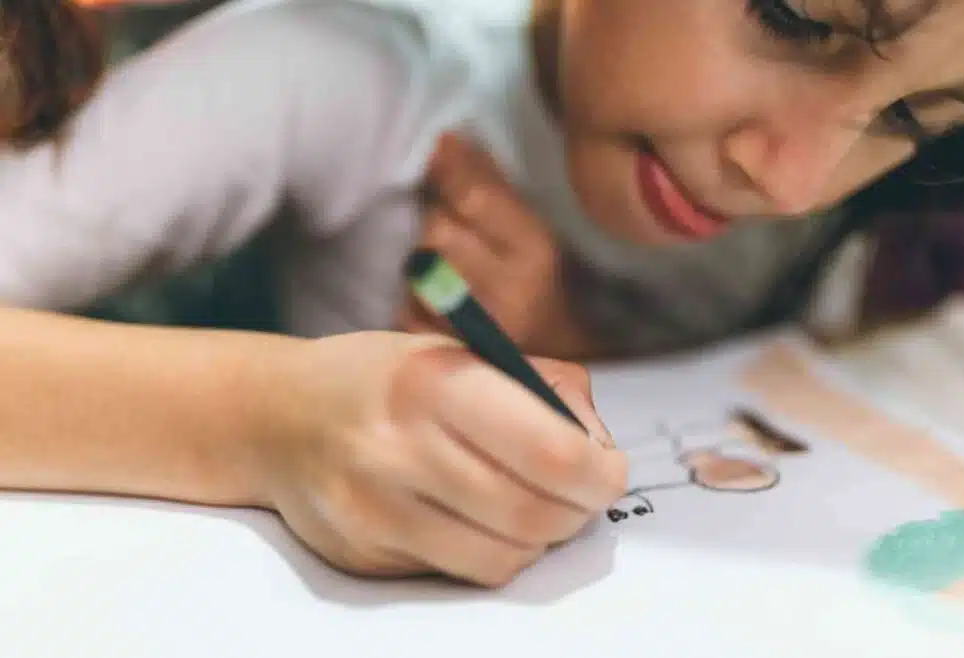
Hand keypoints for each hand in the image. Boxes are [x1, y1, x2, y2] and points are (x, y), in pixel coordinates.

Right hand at [251, 331, 625, 587]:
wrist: (278, 416)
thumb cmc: (386, 379)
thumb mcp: (463, 353)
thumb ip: (543, 387)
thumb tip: (600, 447)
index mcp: (434, 383)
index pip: (550, 453)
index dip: (600, 473)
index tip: (609, 471)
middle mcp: (399, 450)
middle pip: (534, 515)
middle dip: (577, 511)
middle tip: (580, 495)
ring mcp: (376, 511)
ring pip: (504, 558)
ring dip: (538, 539)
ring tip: (531, 505)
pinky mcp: (365, 555)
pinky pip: (463, 574)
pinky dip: (493, 553)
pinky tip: (479, 519)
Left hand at [399, 133, 602, 359]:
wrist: (553, 363)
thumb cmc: (543, 289)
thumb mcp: (535, 235)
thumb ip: (497, 189)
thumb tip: (453, 140)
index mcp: (535, 253)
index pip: (476, 199)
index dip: (449, 167)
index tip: (439, 144)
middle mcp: (506, 291)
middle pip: (439, 232)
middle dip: (438, 218)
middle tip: (451, 221)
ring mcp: (473, 328)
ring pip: (419, 270)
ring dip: (425, 260)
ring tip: (449, 265)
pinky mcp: (442, 351)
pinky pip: (407, 308)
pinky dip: (416, 298)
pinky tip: (439, 300)